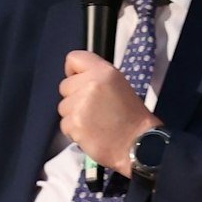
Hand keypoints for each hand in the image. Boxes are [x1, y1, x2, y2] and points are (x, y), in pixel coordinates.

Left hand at [61, 50, 160, 176]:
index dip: (73, 70)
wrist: (137, 143)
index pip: (74, 58)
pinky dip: (75, 130)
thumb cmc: (130, 116)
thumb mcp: (118, 85)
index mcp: (104, 72)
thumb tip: (73, 75)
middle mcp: (90, 84)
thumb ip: (95, 77)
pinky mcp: (74, 123)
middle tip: (95, 108)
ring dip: (74, 115)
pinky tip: (91, 132)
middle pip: (65, 85)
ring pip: (63, 107)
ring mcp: (80, 105)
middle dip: (75, 97)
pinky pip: (64, 124)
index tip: (80, 79)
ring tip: (95, 122)